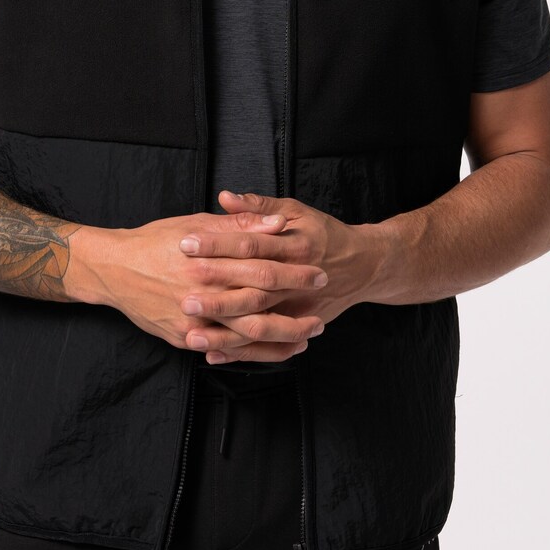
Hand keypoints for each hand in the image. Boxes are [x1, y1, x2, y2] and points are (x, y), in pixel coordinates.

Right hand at [80, 208, 328, 362]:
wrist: (113, 268)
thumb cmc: (156, 240)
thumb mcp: (196, 223)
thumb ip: (240, 225)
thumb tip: (279, 223)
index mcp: (209, 261)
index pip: (262, 268)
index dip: (293, 272)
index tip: (317, 272)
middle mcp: (202, 293)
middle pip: (259, 304)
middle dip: (294, 308)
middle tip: (320, 310)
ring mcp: (192, 320)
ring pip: (245, 335)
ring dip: (280, 338)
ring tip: (307, 337)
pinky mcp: (183, 338)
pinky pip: (224, 350)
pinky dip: (251, 353)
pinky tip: (273, 352)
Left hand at [178, 190, 373, 364]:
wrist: (365, 266)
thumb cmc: (324, 234)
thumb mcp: (296, 211)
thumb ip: (259, 207)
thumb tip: (224, 197)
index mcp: (293, 245)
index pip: (250, 244)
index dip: (218, 244)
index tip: (186, 243)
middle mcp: (296, 279)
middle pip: (252, 287)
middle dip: (218, 293)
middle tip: (184, 293)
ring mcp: (299, 308)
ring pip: (259, 323)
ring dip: (224, 331)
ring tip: (190, 331)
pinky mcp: (299, 326)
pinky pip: (268, 345)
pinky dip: (240, 352)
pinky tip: (212, 353)